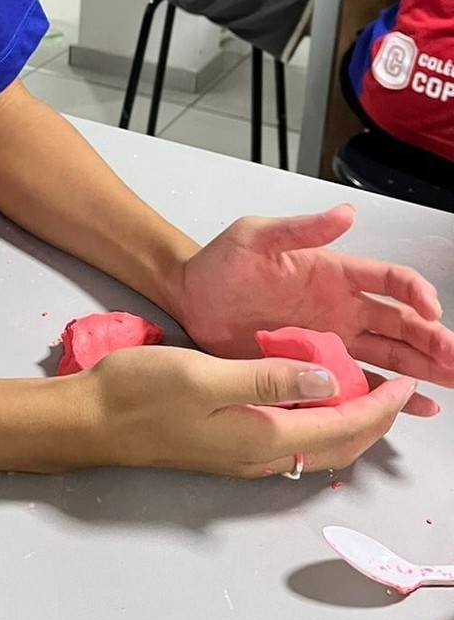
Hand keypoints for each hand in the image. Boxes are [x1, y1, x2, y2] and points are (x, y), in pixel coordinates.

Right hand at [73, 344, 416, 477]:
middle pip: (337, 446)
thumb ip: (268, 377)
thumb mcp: (205, 374)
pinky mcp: (227, 446)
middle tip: (399, 390)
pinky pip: (292, 440)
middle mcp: (259, 455)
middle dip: (375, 421)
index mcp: (261, 437)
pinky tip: (312, 399)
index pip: (340, 425)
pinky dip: (319, 423)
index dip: (379, 406)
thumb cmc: (142, 392)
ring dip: (350, 425)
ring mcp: (242, 455)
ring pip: (316, 446)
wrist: (93, 420)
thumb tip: (328, 378)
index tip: (404, 383)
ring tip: (369, 395)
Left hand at [177, 206, 453, 396]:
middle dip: (435, 341)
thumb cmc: (221, 262)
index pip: (389, 280)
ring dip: (426, 370)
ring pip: (392, 356)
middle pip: (402, 324)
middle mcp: (341, 307)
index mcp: (334, 272)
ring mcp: (332, 340)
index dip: (415, 292)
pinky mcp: (315, 368)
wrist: (189, 297)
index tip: (432, 309)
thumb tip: (345, 212)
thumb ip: (301, 229)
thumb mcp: (256, 237)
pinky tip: (418, 407)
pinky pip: (361, 383)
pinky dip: (390, 396)